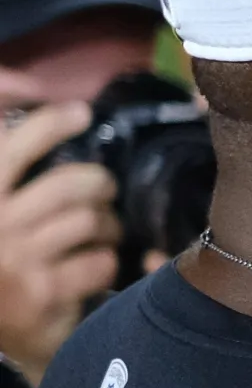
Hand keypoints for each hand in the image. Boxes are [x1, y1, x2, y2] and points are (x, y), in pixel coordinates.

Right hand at [0, 103, 120, 381]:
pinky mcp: (43, 295)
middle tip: (102, 191)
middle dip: (98, 184)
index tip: (80, 111)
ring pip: (90, 222)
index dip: (47, 125)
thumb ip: (10, 162)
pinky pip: (99, 261)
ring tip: (100, 232)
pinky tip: (91, 269)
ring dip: (106, 225)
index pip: (10, 151)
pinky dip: (104, 262)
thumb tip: (15, 92)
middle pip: (70, 185)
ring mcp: (15, 262)